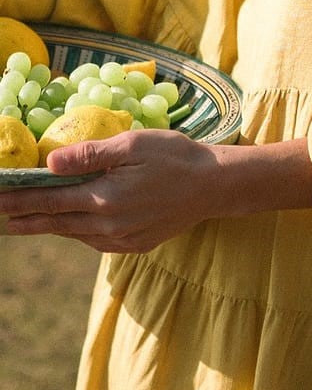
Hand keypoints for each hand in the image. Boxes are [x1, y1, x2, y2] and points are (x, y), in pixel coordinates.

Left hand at [0, 130, 311, 252]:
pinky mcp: (135, 244)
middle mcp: (109, 226)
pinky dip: (77, 231)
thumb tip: (49, 164)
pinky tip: (69, 225)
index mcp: (104, 199)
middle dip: (22, 218)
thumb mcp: (132, 145)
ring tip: (22, 222)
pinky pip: (96, 240)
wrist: (215, 186)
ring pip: (74, 233)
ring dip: (48, 226)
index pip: (48, 201)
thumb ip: (89, 155)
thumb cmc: (175, 157)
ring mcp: (122, 239)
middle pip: (55, 222)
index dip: (16, 200)